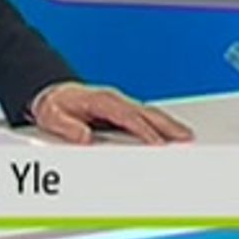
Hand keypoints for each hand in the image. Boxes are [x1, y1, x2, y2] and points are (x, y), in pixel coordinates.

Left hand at [30, 82, 192, 144]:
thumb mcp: (52, 116)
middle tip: (185, 138)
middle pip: (146, 112)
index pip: (128, 117)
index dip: (144, 131)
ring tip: (186, 137)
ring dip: (169, 124)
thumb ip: (67, 127)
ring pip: (150, 112)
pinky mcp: (122, 109)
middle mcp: (114, 99)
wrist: (53, 93)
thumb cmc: (55, 106)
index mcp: (101, 100)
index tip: (158, 145)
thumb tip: (84, 137)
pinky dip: (161, 123)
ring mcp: (120, 103)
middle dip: (167, 125)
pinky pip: (145, 115)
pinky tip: (170, 133)